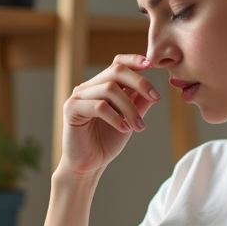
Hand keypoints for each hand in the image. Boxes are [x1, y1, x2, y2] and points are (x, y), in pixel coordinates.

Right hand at [57, 55, 160, 177]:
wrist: (89, 165)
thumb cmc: (106, 142)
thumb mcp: (129, 119)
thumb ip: (139, 103)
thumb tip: (153, 88)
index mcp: (101, 86)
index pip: (117, 63)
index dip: (134, 60)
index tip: (151, 66)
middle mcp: (89, 87)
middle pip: (115, 71)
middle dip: (139, 82)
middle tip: (155, 98)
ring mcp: (78, 96)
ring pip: (109, 89)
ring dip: (130, 108)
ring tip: (139, 126)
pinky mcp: (71, 108)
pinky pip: (98, 106)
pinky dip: (116, 117)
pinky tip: (124, 128)